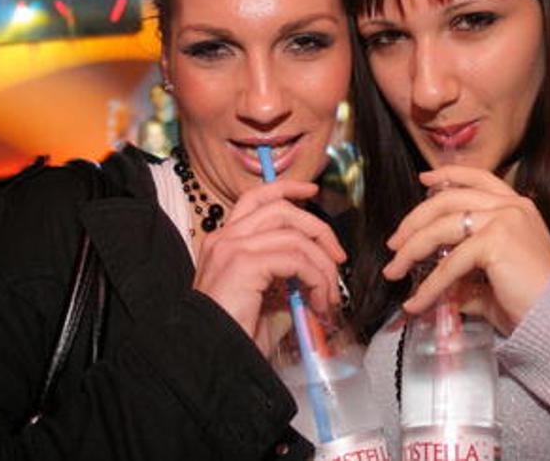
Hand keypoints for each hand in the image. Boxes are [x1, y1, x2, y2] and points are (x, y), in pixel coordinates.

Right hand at [193, 180, 344, 352]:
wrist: (212, 360)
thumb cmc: (236, 337)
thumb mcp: (265, 301)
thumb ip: (285, 278)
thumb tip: (314, 273)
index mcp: (224, 242)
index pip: (257, 199)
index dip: (287, 188)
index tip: (312, 191)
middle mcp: (224, 238)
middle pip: (281, 209)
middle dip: (318, 229)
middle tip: (337, 259)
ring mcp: (232, 248)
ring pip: (294, 235)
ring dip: (322, 265)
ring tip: (328, 296)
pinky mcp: (243, 264)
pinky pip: (296, 259)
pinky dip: (316, 278)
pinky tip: (318, 302)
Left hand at [383, 166, 549, 334]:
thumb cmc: (532, 300)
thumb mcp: (493, 279)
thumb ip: (466, 276)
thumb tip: (438, 286)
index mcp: (516, 206)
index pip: (478, 177)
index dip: (448, 175)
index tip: (422, 179)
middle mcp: (511, 207)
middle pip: (449, 200)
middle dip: (415, 221)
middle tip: (394, 243)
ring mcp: (504, 220)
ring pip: (442, 228)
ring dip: (411, 250)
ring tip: (394, 271)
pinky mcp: (495, 241)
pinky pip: (449, 262)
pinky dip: (429, 284)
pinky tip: (417, 301)